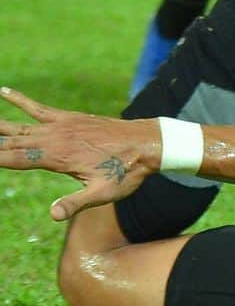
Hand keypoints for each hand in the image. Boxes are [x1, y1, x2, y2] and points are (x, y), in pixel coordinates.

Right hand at [0, 87, 158, 220]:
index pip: (11, 159)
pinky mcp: (68, 118)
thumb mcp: (103, 194)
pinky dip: (19, 100)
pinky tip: (2, 90)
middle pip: (8, 141)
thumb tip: (53, 215)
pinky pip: (38, 107)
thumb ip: (76, 203)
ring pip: (17, 125)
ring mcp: (59, 126)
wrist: (148, 144)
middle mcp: (52, 138)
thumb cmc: (127, 173)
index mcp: (55, 157)